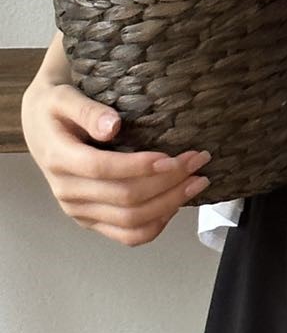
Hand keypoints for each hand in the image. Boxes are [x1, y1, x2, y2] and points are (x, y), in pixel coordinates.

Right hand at [21, 72, 211, 246]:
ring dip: (170, 203)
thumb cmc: (56, 109)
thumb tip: (112, 126)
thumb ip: (87, 110)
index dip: (140, 166)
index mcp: (59, 159)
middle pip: (125, 198)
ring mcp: (79, 211)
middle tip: (198, 161)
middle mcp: (67, 191)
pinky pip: (128, 235)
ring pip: (131, 220)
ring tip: (198, 181)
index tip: (172, 157)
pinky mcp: (91, 221)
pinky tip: (175, 204)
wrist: (41, 127)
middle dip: (168, 181)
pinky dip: (157, 225)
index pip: (103, 169)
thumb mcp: (64, 97)